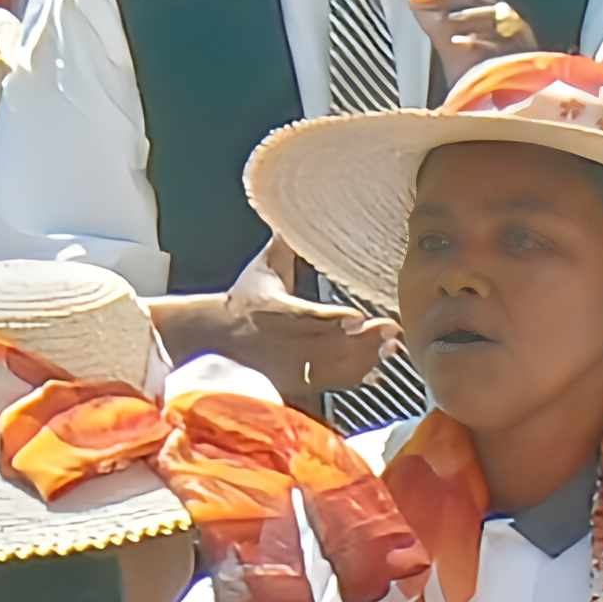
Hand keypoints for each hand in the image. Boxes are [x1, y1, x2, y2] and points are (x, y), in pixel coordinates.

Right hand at [158, 243, 400, 401]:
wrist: (212, 339)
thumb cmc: (239, 303)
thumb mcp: (262, 270)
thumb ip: (284, 245)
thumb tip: (295, 217)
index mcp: (276, 311)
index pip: (309, 318)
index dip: (335, 321)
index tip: (360, 318)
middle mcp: (285, 343)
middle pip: (330, 346)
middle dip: (364, 340)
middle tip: (390, 330)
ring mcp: (291, 367)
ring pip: (334, 369)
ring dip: (364, 359)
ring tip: (387, 347)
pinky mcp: (296, 384)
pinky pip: (331, 384)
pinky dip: (355, 377)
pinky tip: (374, 368)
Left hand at [403, 0, 536, 78]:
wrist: (497, 101)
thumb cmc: (476, 64)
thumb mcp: (449, 36)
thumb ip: (433, 15)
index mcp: (491, 7)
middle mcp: (507, 17)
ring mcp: (516, 37)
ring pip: (494, 17)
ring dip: (467, 16)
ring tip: (444, 20)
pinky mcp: (520, 60)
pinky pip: (499, 47)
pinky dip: (477, 43)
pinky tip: (457, 43)